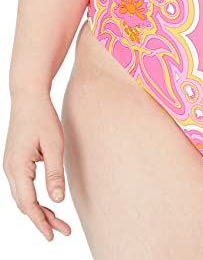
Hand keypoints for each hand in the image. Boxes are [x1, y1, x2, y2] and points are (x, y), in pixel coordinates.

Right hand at [3, 91, 71, 240]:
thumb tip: (58, 201)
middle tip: (63, 231)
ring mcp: (10, 166)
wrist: (28, 97)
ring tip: (58, 222)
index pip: (29, 204)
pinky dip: (34, 198)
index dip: (41, 222)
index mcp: (18, 167)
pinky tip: (48, 203)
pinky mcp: (15, 161)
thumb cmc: (43, 118)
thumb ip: (55, 173)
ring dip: (39, 210)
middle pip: (25, 204)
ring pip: (23, 197)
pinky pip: (23, 187)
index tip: (53, 235)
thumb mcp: (54, 145)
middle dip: (43, 220)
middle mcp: (10, 169)